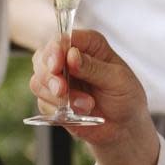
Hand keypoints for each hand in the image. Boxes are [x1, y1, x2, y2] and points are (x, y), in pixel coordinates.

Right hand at [28, 29, 149, 147]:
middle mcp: (70, 58)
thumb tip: (71, 54)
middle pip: (43, 57)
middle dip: (50, 76)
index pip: (63, 38)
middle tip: (62, 90)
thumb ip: (93, 67)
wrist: (125, 126)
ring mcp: (59, 78)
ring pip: (38, 80)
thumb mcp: (118, 80)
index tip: (56, 65)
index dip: (55, 49)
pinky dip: (59, 109)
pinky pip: (42, 101)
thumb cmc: (127, 97)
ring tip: (86, 105)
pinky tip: (80, 112)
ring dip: (57, 96)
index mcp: (89, 45)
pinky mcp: (53, 99)